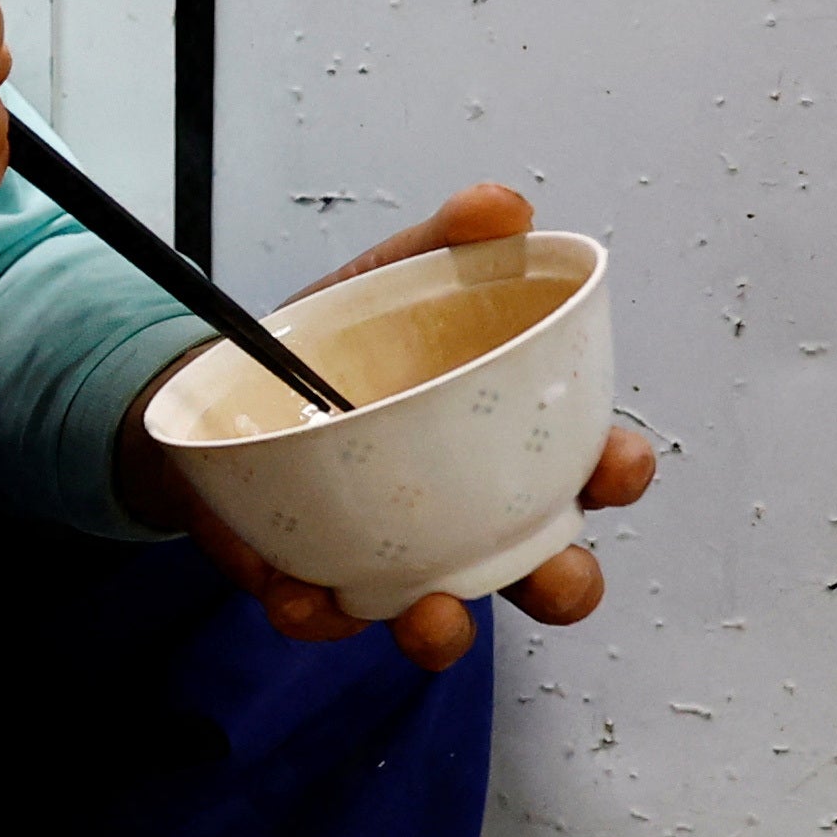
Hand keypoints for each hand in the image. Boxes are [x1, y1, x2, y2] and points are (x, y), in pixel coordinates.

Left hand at [124, 182, 660, 670]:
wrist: (219, 376)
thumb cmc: (340, 340)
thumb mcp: (391, 278)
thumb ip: (447, 242)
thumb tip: (503, 207)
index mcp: (506, 440)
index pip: (588, 467)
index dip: (617, 473)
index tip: (615, 465)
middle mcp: (465, 512)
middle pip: (544, 568)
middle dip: (564, 583)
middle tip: (554, 575)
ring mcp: (394, 555)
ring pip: (444, 615)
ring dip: (446, 629)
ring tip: (432, 613)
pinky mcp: (316, 579)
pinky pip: (326, 615)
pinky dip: (318, 613)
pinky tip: (303, 596)